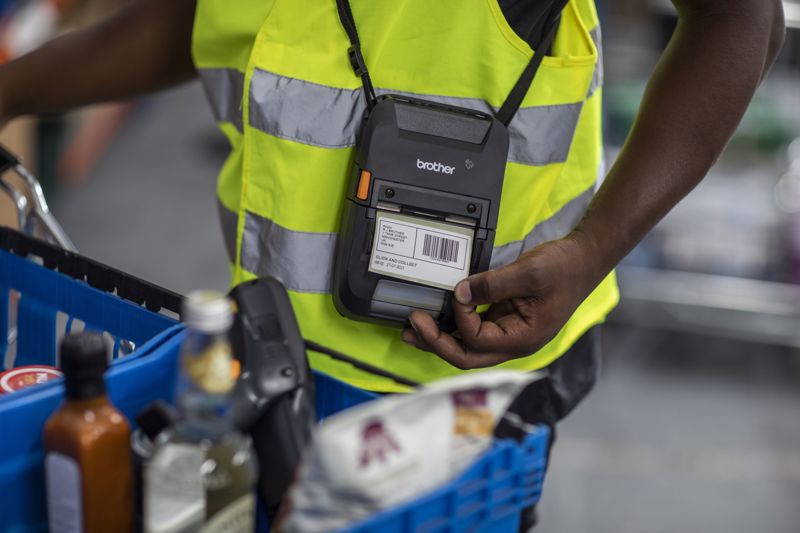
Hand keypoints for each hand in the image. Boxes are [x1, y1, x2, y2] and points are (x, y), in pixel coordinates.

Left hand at [401, 233, 604, 368]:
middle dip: (436, 344)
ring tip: (412, 329)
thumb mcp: (528, 273)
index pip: (477, 340)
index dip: (460, 318)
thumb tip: (460, 291)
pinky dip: (453, 324)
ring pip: (467, 346)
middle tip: (411, 327)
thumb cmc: (565, 268)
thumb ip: (492, 284)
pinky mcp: (504, 318)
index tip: (458, 292)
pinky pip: (473, 328)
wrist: (584, 258)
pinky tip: (435, 316)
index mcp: (523, 339)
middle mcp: (513, 342)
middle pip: (466, 356)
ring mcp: (508, 331)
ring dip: (438, 339)